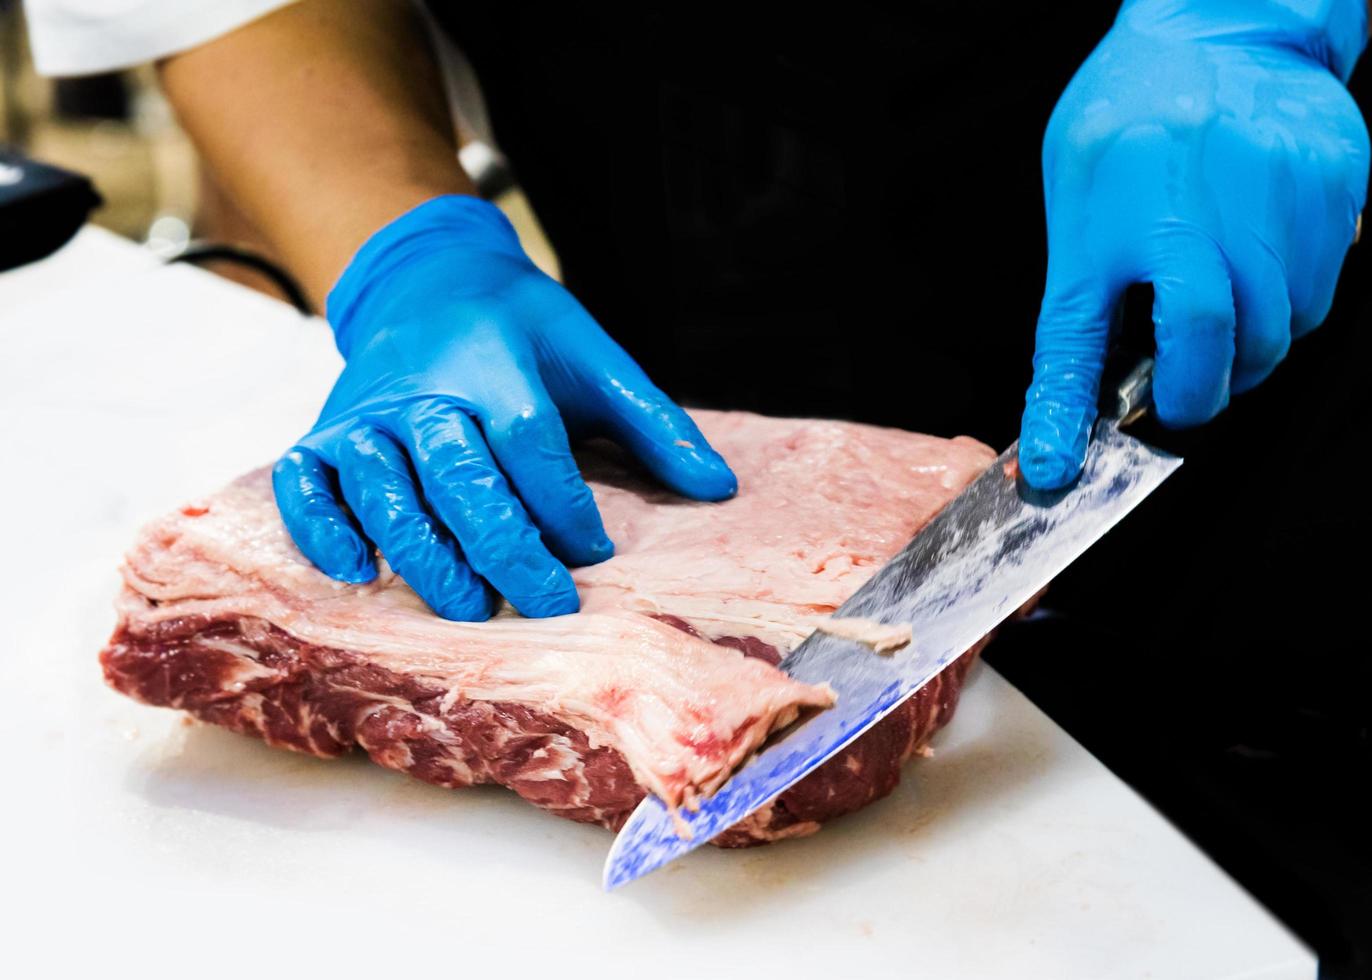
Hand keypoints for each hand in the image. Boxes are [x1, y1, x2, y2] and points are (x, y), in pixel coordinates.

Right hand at [273, 195, 736, 619]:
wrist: (428, 281)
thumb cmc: (521, 333)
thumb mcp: (592, 357)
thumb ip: (653, 422)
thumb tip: (719, 488)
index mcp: (497, 363)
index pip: (529, 441)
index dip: (562, 504)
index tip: (596, 552)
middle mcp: (425, 390)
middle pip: (460, 476)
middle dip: (504, 547)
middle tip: (545, 604)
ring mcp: (367, 414)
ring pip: (385, 490)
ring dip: (423, 554)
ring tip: (467, 607)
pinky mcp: (325, 434)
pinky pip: (306, 485)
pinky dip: (319, 528)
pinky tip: (353, 571)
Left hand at [1020, 0, 1368, 488]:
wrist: (1224, 28)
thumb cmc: (1135, 115)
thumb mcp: (1079, 192)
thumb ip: (1088, 285)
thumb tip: (1088, 384)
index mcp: (1107, 218)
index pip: (1074, 340)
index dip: (1062, 416)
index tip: (1051, 470)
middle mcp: (1194, 214)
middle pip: (1212, 351)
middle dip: (1198, 394)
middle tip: (1182, 393)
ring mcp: (1273, 202)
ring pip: (1279, 333)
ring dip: (1248, 352)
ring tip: (1222, 313)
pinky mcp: (1331, 194)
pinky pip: (1321, 291)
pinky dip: (1290, 305)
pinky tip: (1260, 268)